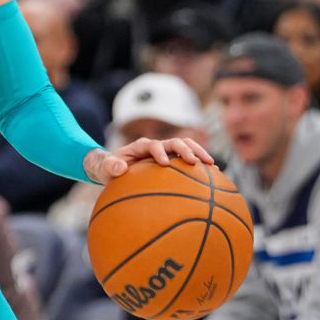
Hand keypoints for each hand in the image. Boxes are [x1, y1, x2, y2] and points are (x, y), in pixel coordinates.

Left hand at [85, 138, 213, 183]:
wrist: (114, 167)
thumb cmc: (109, 168)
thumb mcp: (105, 168)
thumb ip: (110, 167)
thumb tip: (119, 168)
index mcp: (141, 146)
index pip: (153, 144)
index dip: (159, 151)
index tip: (164, 163)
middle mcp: (156, 146)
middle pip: (174, 141)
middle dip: (185, 149)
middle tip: (194, 162)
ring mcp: (166, 152)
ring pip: (186, 147)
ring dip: (198, 153)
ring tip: (212, 166)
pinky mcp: (173, 160)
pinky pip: (188, 160)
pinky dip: (200, 165)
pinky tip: (214, 177)